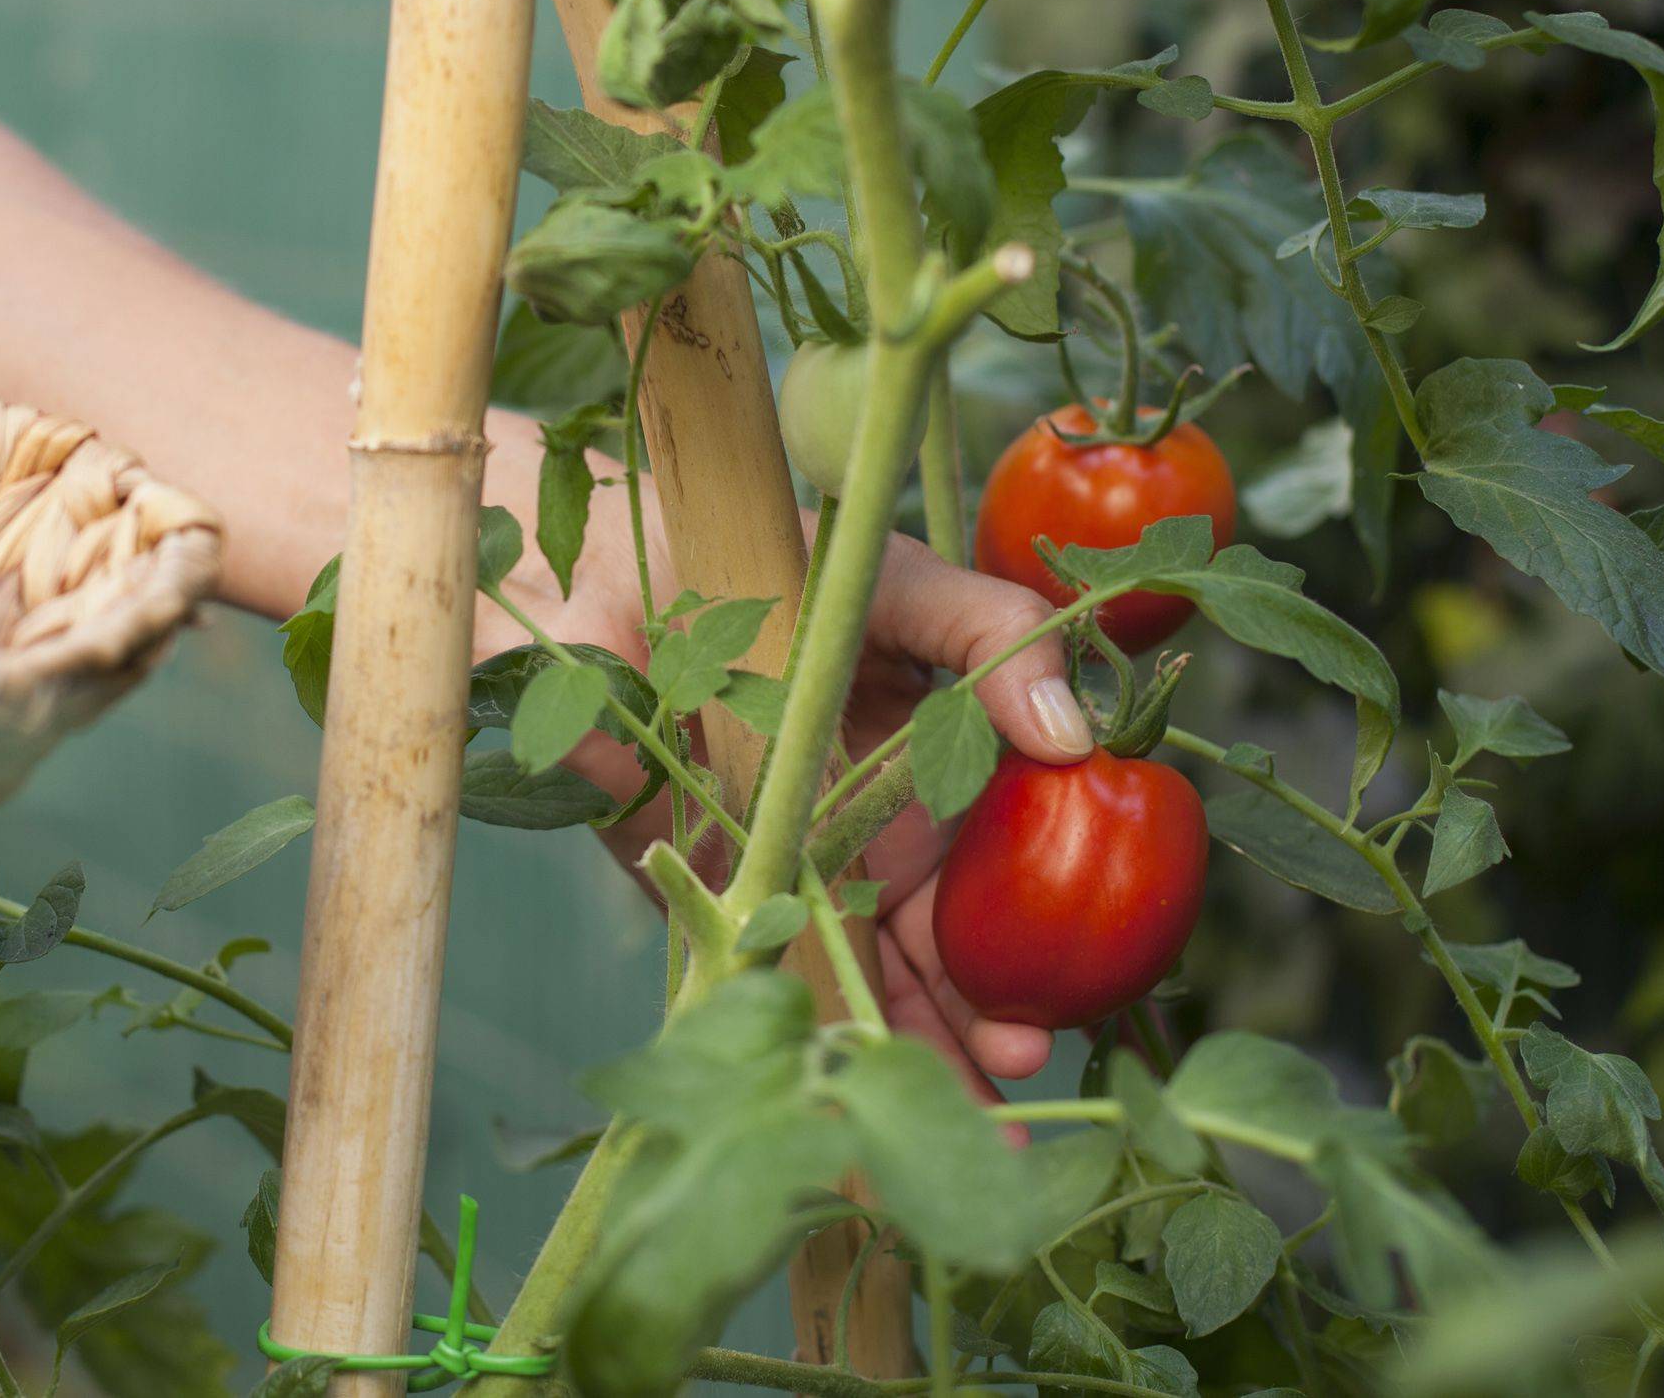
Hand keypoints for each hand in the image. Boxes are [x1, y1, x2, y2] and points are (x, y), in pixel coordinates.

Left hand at [486, 452, 1090, 1101]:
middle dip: (994, 1006)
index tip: (1080, 960)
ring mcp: (801, 853)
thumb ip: (984, 628)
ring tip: (966, 1112)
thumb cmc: (739, 552)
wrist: (584, 568)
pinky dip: (823, 1042)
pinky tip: (855, 1110)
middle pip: (956, 925)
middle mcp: (876, 804)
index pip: (1015, 839)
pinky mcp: (723, 886)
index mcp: (929, 736)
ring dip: (925, 1044)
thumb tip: (1070, 732)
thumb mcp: (886, 578)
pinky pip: (786, 977)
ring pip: (881, 968)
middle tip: (1018, 1064)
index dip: (1055, 901)